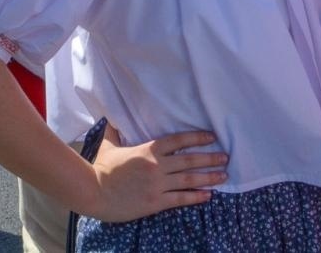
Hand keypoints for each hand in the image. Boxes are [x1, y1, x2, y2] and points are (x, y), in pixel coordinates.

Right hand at [87, 127, 226, 222]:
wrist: (94, 192)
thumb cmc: (101, 169)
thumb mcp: (108, 146)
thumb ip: (113, 132)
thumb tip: (110, 118)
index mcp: (148, 149)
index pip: (178, 140)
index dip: (197, 138)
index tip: (212, 137)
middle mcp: (157, 165)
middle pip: (189, 160)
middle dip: (210, 158)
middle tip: (226, 157)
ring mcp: (158, 184)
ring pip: (189, 180)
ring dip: (209, 177)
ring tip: (223, 176)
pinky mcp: (156, 202)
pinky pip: (181, 199)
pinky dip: (196, 197)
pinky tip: (208, 196)